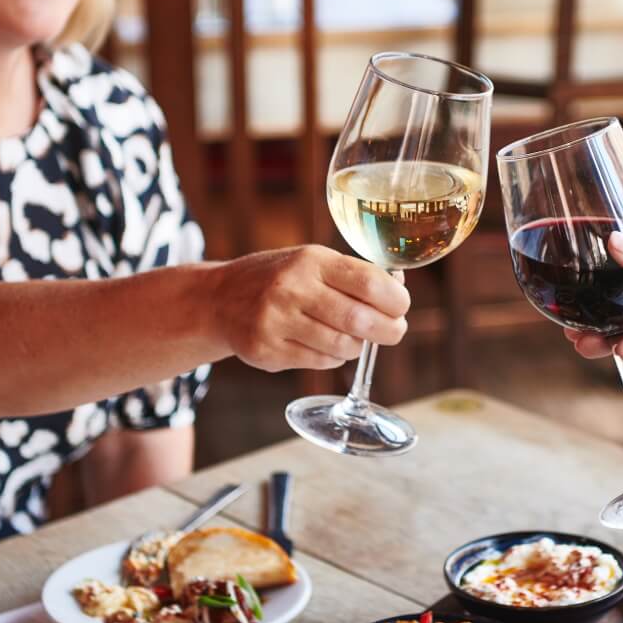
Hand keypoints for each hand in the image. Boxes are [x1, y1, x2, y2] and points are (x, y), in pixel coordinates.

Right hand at [219, 246, 409, 372]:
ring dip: (357, 346)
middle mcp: (292, 289)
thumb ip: (353, 275)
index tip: (401, 307)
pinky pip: (321, 362)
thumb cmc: (280, 278)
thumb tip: (398, 288)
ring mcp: (276, 322)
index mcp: (311, 261)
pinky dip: (333, 357)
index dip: (396, 300)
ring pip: (343, 346)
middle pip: (360, 320)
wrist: (220, 299)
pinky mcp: (267, 351)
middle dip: (388, 330)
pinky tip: (326, 345)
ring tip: (354, 338)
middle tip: (394, 332)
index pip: (369, 283)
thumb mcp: (312, 262)